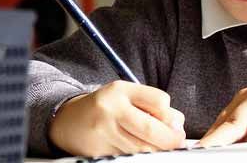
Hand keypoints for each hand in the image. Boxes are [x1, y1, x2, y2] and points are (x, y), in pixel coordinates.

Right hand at [49, 81, 184, 156]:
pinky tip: (139, 148)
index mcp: (121, 90)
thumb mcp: (129, 95)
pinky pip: (129, 157)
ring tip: (157, 143)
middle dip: (170, 138)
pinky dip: (139, 155)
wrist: (68, 121)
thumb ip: (154, 105)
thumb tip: (177, 125)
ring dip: (156, 148)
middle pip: (151, 129)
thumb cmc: (107, 106)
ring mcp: (103, 133)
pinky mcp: (98, 153)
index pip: (159, 101)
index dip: (171, 115)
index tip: (175, 123)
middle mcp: (110, 110)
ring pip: (142, 148)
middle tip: (177, 141)